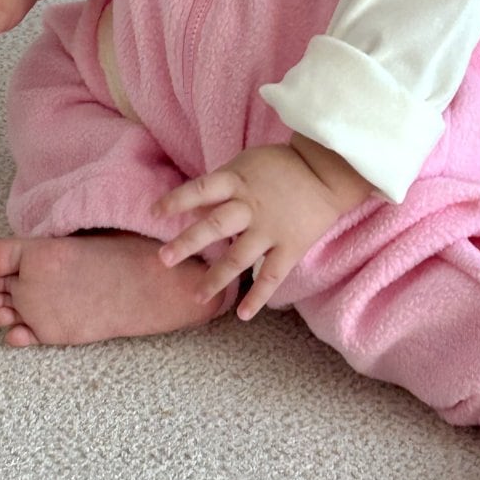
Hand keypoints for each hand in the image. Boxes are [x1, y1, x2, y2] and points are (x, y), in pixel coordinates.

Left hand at [154, 143, 347, 319]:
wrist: (325, 170)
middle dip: (187, 243)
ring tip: (196, 296)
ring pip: (239, 258)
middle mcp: (250, 207)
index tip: (154, 213)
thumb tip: (191, 206)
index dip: (176, 201)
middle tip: (163, 260)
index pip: (200, 190)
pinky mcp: (290, 247)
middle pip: (214, 226)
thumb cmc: (280, 165)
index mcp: (237, 181)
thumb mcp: (245, 164)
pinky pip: (272, 276)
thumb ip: (220, 185)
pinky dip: (258, 296)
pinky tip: (242, 314)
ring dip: (216, 278)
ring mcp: (270, 229)